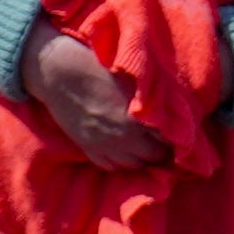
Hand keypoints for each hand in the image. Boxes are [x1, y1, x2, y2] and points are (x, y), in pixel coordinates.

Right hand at [20, 37, 167, 174]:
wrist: (57, 72)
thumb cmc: (95, 67)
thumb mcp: (129, 80)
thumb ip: (150, 99)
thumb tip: (168, 110)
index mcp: (137, 119)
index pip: (168, 139)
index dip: (175, 136)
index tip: (177, 131)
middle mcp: (123, 138)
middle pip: (153, 157)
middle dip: (161, 150)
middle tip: (164, 140)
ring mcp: (103, 145)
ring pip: (132, 165)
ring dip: (142, 158)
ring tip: (144, 147)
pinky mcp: (87, 147)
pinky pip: (109, 166)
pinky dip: (119, 162)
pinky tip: (122, 151)